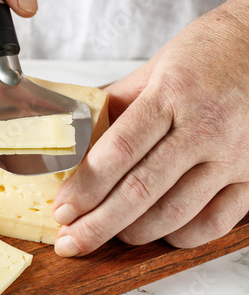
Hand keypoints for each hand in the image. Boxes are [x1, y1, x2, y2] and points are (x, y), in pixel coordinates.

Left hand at [52, 0, 248, 256]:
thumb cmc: (209, 53)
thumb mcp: (154, 68)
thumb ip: (117, 106)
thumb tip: (81, 139)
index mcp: (171, 95)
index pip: (118, 152)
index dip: (85, 187)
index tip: (63, 208)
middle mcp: (205, 129)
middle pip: (140, 191)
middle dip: (97, 224)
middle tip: (70, 241)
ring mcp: (234, 157)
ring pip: (174, 215)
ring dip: (131, 234)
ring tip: (104, 234)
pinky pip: (213, 224)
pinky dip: (178, 238)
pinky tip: (155, 234)